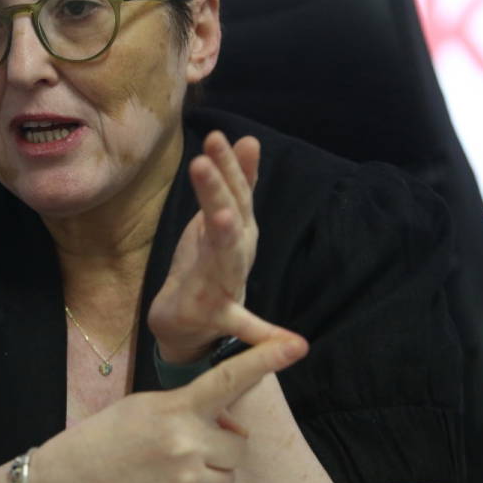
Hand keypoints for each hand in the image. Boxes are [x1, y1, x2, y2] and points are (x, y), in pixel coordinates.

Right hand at [28, 328, 307, 482]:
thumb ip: (188, 409)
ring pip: (227, 477)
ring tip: (169, 469)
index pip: (228, 378)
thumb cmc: (107, 438)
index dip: (265, 360)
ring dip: (209, 473)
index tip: (296, 344)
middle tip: (187, 446)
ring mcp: (186, 481)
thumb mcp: (144, 407)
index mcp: (175, 407)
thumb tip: (229, 424)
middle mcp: (186, 443)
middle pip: (238, 446)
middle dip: (221, 446)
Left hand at [148, 131, 260, 362]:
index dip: (232, 165)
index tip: (227, 138)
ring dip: (226, 236)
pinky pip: (248, 325)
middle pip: (229, 215)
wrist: (189, 320)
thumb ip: (235, 186)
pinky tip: (293, 344)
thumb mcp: (215, 221)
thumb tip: (249, 139)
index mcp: (235, 230)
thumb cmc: (206, 265)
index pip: (235, 190)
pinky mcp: (223, 317)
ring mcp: (230, 283)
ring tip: (221, 216)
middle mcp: (237, 252)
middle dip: (218, 190)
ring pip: (227, 255)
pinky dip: (267, 333)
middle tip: (202, 162)